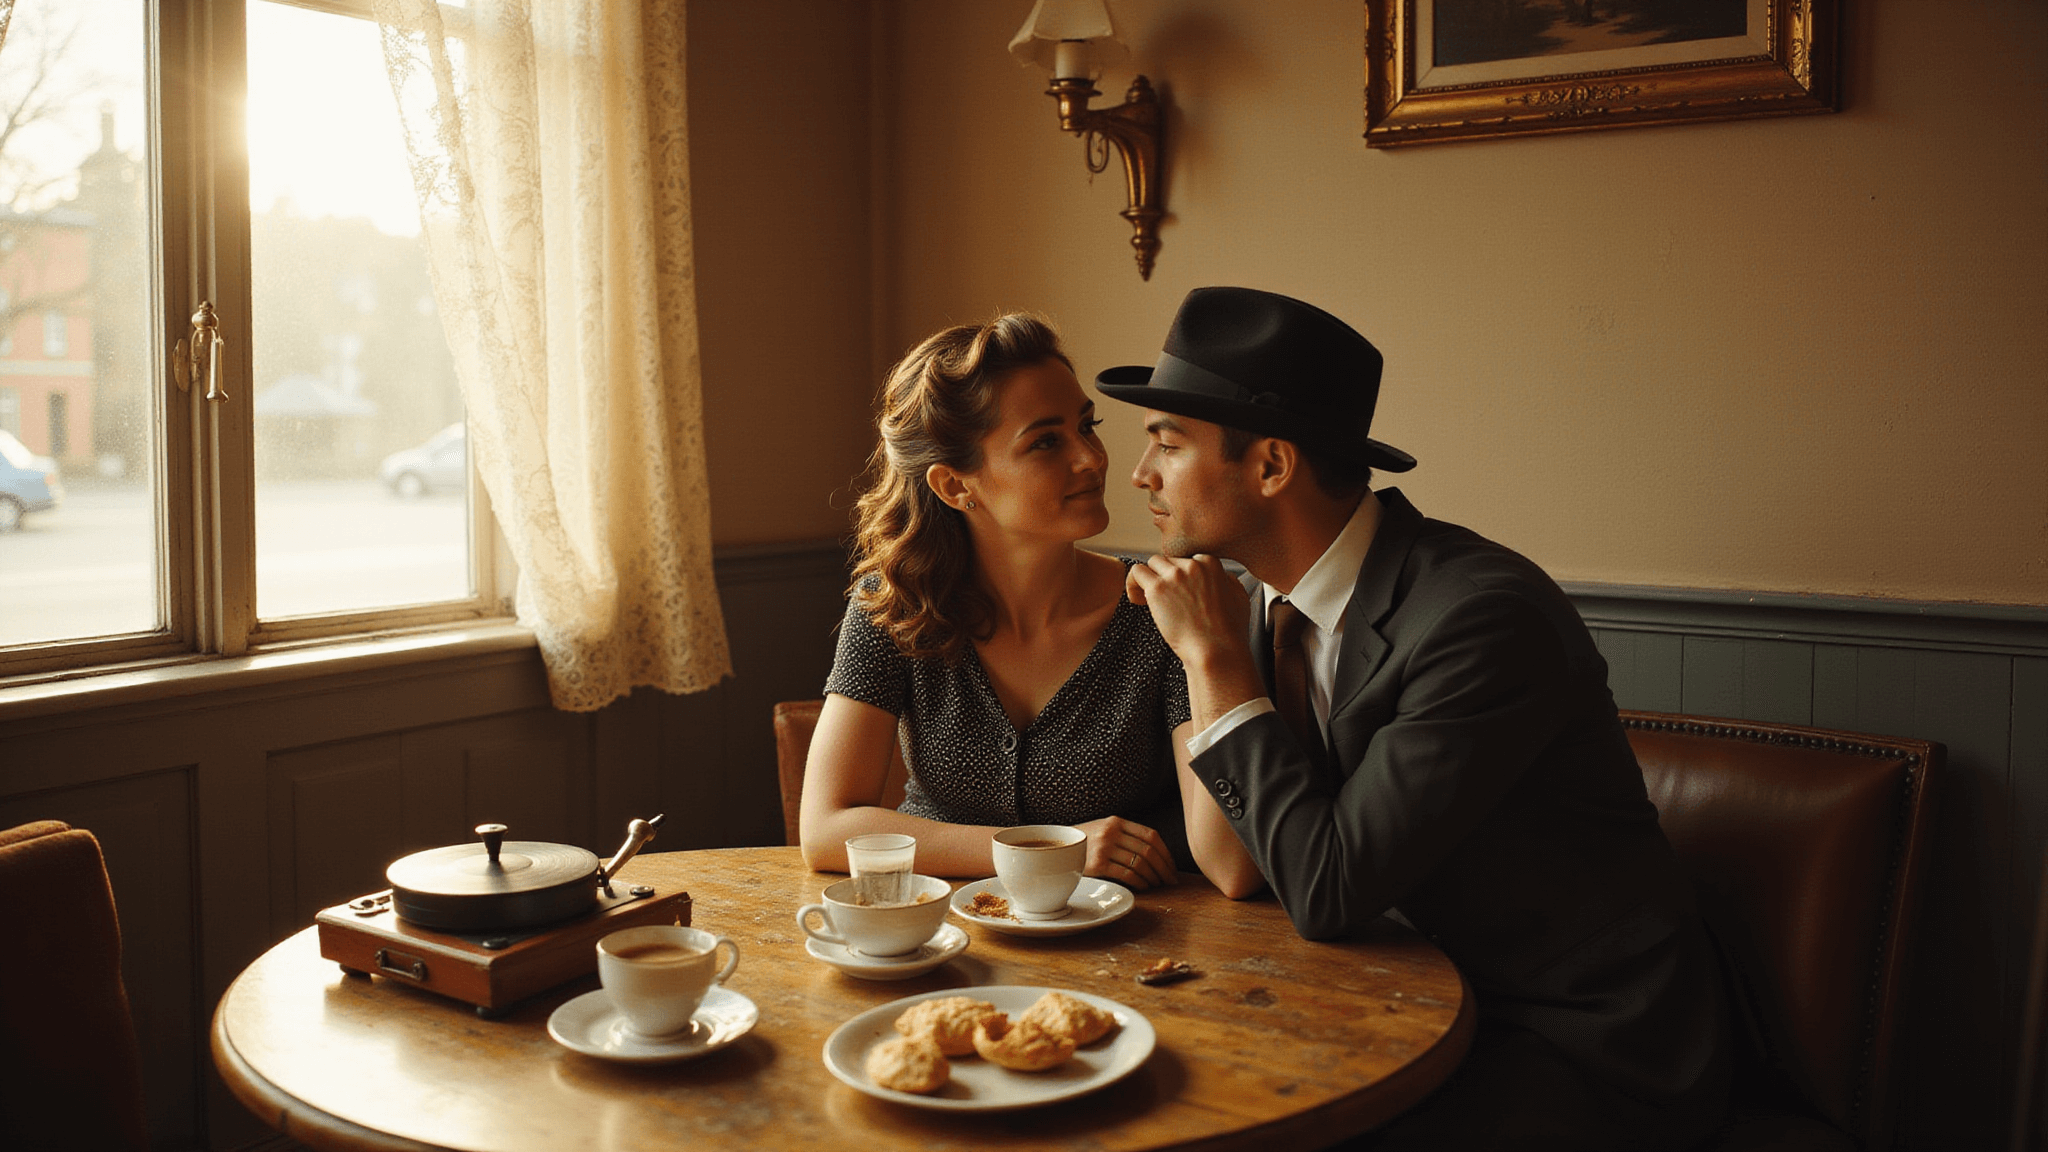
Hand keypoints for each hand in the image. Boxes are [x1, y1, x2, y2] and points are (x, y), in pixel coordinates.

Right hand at [1076, 815, 1176, 888]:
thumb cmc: (1085, 843)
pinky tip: (1144, 887)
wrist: (1056, 849)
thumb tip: (1157, 855)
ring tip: (1157, 885)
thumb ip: (1126, 835)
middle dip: (1164, 868)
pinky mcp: (1097, 864)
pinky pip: (1127, 874)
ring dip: (1153, 877)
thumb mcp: (1104, 830)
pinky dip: (1140, 882)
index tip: (1172, 867)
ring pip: (1140, 863)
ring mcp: (1103, 847)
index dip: (1166, 853)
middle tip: (1171, 881)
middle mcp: (1111, 832)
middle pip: (1148, 851)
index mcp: (1117, 821)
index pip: (1151, 835)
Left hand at [1127, 554, 1266, 731]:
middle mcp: (1192, 564)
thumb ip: (1229, 581)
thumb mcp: (1239, 598)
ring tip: (1148, 600)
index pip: (1187, 560)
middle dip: (1164, 579)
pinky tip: (1138, 601)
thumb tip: (1222, 577)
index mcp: (1211, 563)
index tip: (1179, 595)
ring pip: (1152, 563)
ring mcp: (1174, 575)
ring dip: (1149, 579)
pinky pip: (1136, 572)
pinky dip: (1133, 584)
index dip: (1181, 578)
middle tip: (1164, 602)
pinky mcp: (1157, 589)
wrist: (1216, 650)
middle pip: (1168, 562)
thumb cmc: (1229, 632)